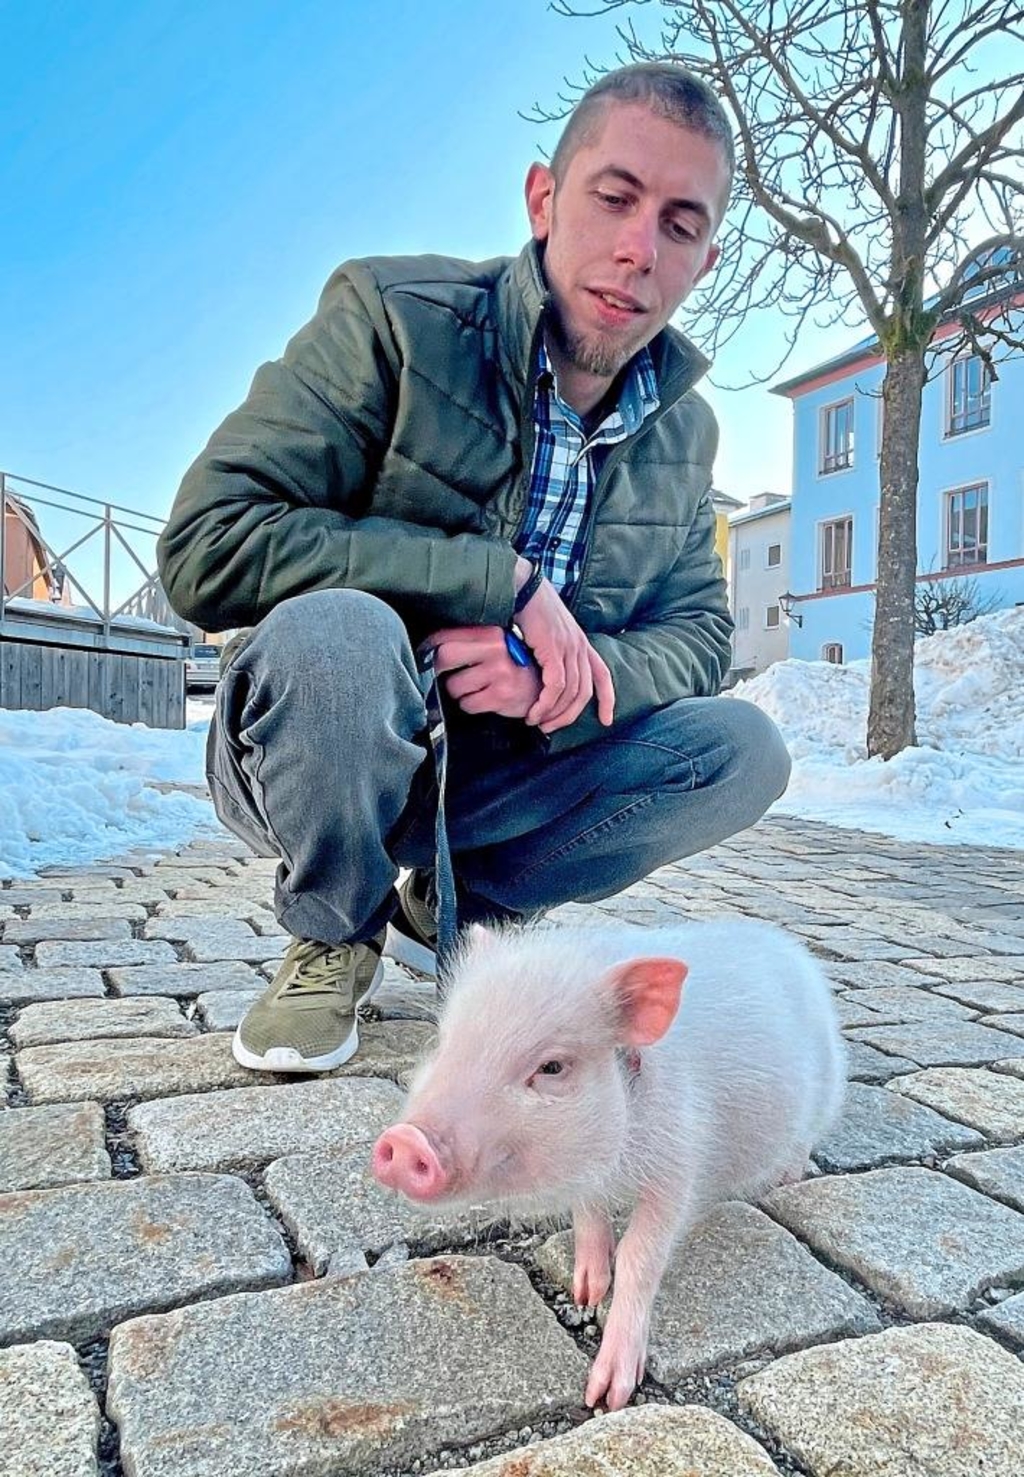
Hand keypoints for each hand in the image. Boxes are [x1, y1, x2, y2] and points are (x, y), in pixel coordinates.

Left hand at [425, 626, 541, 718]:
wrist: (546, 687)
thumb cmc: (515, 666)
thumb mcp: (496, 645)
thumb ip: (472, 641)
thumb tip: (432, 646)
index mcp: (491, 632)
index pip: (447, 635)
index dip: (430, 646)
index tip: (427, 653)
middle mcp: (495, 649)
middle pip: (445, 656)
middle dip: (439, 668)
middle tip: (445, 672)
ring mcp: (499, 673)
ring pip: (454, 685)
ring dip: (458, 691)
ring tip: (472, 687)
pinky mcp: (501, 696)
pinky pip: (468, 704)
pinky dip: (471, 705)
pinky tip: (483, 699)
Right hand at [515, 579, 614, 733]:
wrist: (521, 586)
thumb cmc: (529, 607)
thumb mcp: (548, 631)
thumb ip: (552, 650)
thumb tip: (543, 672)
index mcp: (581, 642)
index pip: (602, 674)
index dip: (608, 699)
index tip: (606, 720)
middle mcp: (580, 646)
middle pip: (584, 692)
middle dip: (569, 716)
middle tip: (551, 728)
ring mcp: (569, 647)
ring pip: (570, 693)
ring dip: (553, 713)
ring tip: (537, 723)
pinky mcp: (553, 649)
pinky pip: (555, 686)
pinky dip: (545, 704)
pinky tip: (534, 712)